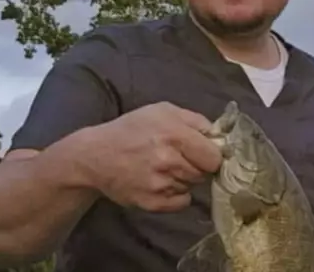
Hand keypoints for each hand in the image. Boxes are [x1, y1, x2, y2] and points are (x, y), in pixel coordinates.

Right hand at [75, 102, 220, 211]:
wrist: (94, 156)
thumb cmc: (132, 129)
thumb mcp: (163, 111)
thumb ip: (195, 120)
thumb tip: (219, 135)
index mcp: (175, 134)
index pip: (214, 157)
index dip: (211, 155)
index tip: (203, 153)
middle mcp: (168, 160)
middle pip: (204, 173)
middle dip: (197, 166)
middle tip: (179, 158)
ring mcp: (160, 184)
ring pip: (192, 187)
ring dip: (184, 179)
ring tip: (164, 168)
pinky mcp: (152, 202)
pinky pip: (181, 203)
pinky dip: (176, 195)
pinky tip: (161, 182)